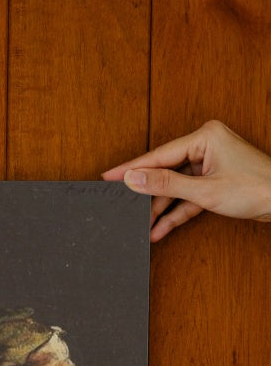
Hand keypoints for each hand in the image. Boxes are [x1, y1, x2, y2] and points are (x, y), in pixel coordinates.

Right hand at [102, 119, 270, 240]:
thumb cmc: (257, 189)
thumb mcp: (205, 190)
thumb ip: (166, 184)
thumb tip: (134, 178)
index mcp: (204, 137)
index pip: (159, 155)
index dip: (132, 168)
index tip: (108, 176)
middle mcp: (206, 146)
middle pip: (165, 171)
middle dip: (147, 194)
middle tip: (123, 206)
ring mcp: (210, 164)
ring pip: (176, 187)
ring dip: (161, 209)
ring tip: (142, 226)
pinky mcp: (214, 181)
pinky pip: (188, 196)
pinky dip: (176, 212)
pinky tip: (160, 228)